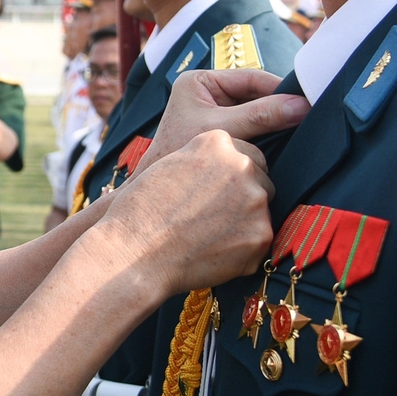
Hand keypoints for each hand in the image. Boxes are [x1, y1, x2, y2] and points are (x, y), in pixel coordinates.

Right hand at [94, 129, 273, 308]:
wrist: (134, 251)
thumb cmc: (141, 210)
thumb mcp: (171, 164)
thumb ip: (205, 161)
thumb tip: (228, 172)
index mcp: (218, 141)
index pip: (248, 155)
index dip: (233, 178)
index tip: (215, 195)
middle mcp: (242, 164)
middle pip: (262, 180)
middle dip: (245, 198)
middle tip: (212, 218)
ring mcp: (256, 200)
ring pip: (262, 212)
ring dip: (244, 224)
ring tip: (208, 237)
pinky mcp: (262, 234)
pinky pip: (261, 241)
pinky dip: (242, 251)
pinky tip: (213, 253)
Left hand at [137, 69, 308, 177]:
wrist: (158, 195)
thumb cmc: (179, 156)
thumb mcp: (224, 130)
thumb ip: (260, 116)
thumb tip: (301, 106)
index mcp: (200, 81)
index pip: (250, 78)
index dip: (280, 88)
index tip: (306, 99)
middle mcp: (208, 93)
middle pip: (257, 95)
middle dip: (280, 106)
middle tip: (309, 114)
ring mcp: (216, 114)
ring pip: (258, 113)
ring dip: (276, 122)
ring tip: (300, 128)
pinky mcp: (223, 134)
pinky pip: (253, 130)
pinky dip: (267, 136)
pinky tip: (283, 144)